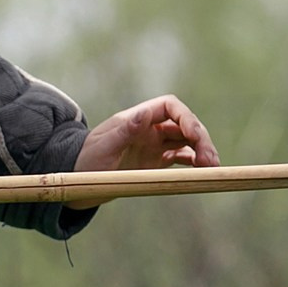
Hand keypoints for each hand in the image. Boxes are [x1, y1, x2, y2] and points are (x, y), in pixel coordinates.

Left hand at [68, 95, 219, 205]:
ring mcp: (154, 145)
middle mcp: (149, 128)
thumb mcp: (103, 148)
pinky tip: (201, 172)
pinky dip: (193, 163)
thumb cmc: (85, 161)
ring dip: (201, 151)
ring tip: (212, 168)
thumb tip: (143, 115)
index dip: (187, 118)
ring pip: (186, 142)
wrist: (75, 179)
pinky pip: (180, 158)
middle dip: (200, 139)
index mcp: (138, 118)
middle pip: (184, 125)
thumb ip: (124, 132)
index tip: (195, 135)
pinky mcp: (155, 162)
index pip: (170, 107)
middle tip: (211, 162)